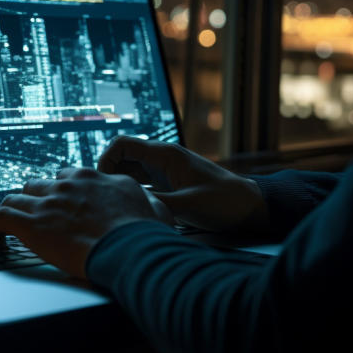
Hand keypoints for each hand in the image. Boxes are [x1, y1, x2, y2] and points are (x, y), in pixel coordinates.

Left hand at [0, 167, 167, 278]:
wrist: (131, 247)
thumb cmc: (146, 234)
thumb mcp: (156, 210)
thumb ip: (149, 203)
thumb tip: (154, 206)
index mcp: (95, 178)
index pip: (68, 177)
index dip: (62, 191)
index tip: (60, 203)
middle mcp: (69, 184)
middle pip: (40, 184)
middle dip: (35, 199)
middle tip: (33, 216)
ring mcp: (48, 201)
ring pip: (17, 198)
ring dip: (11, 211)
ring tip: (6, 227)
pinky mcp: (31, 222)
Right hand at [98, 136, 268, 233]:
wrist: (250, 206)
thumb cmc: (224, 202)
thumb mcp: (186, 205)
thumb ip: (154, 203)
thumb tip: (124, 206)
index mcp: (165, 155)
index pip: (121, 145)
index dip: (105, 161)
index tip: (102, 184)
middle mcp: (162, 158)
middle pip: (121, 156)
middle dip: (107, 173)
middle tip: (103, 197)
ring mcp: (164, 170)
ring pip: (129, 170)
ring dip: (118, 183)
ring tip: (111, 204)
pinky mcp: (168, 183)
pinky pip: (140, 182)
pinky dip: (130, 191)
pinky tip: (129, 207)